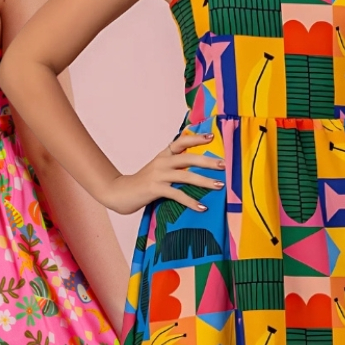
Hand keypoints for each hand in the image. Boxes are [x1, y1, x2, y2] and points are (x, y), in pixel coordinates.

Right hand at [101, 128, 223, 213]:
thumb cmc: (143, 184)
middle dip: (207, 161)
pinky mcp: (155, 189)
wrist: (120, 193)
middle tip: (224, 165)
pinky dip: (190, 201)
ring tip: (219, 186)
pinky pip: (177, 194)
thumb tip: (196, 165)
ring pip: (185, 176)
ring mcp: (158, 175)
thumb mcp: (159, 170)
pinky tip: (202, 208)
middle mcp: (161, 162)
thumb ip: (174, 165)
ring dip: (204, 181)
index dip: (196, 138)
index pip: (181, 142)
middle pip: (187, 158)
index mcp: (163, 156)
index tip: (212, 137)